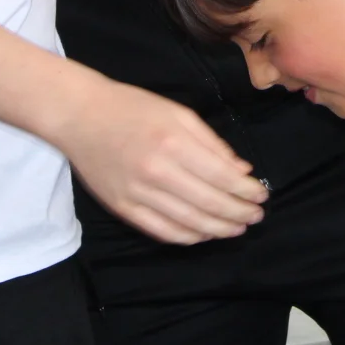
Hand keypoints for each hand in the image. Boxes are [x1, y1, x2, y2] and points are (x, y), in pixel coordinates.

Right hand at [55, 75, 268, 244]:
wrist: (81, 116)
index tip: (263, 195)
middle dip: (239, 213)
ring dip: (219, 229)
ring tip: (238, 228)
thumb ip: (212, 143)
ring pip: (189, 223)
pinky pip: (162, 232)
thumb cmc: (132, 107)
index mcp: (174, 143)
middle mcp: (156, 172)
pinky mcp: (123, 208)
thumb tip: (242, 171)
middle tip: (257, 216)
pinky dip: (188, 237)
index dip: (247, 191)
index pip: (222, 178)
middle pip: (209, 204)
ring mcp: (138, 194)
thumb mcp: (179, 113)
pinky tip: (205, 233)